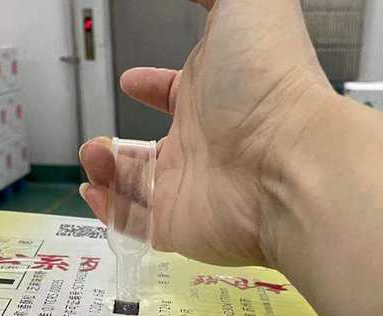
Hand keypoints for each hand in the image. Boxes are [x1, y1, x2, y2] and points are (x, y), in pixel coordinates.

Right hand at [79, 0, 331, 268]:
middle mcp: (204, 143)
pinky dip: (109, 211)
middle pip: (155, 148)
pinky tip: (93, 190)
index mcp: (216, 93)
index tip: (132, 81)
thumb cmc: (274, 83)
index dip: (154, 86)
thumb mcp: (247, 1)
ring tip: (93, 154)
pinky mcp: (177, 226)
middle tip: (99, 140)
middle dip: (121, 143)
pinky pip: (135, 224)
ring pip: (137, 185)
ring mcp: (190, 187)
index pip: (179, 92)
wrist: (289, 165)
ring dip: (107, 170)